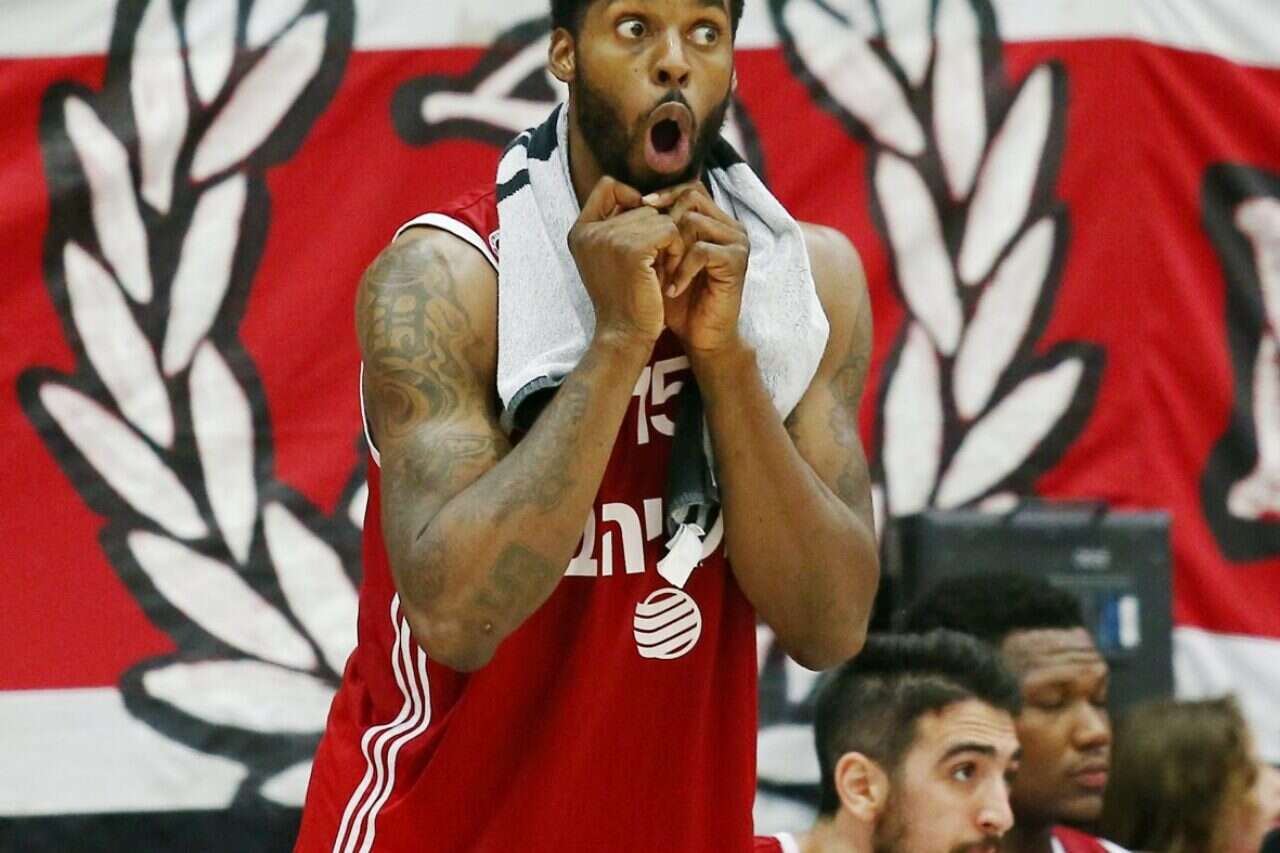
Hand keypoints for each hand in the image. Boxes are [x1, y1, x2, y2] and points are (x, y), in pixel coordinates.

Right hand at [568, 177, 683, 347]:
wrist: (624, 336)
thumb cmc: (625, 300)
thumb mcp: (611, 259)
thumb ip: (618, 227)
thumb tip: (650, 198)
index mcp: (579, 231)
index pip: (608, 186)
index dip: (632, 199)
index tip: (643, 231)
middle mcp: (589, 231)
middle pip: (641, 204)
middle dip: (656, 231)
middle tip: (655, 264)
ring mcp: (609, 238)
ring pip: (659, 217)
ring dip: (669, 242)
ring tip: (660, 269)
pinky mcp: (633, 249)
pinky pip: (670, 230)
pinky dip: (677, 250)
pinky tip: (669, 272)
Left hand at [643, 182, 749, 354]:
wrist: (701, 336)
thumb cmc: (678, 300)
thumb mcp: (659, 260)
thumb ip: (651, 232)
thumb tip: (624, 201)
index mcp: (713, 220)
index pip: (689, 189)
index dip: (662, 197)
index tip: (636, 212)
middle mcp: (729, 225)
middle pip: (692, 197)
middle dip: (663, 223)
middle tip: (648, 253)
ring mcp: (736, 241)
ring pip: (693, 222)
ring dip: (671, 249)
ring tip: (660, 275)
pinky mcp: (736, 260)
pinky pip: (701, 250)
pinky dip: (682, 270)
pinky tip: (672, 290)